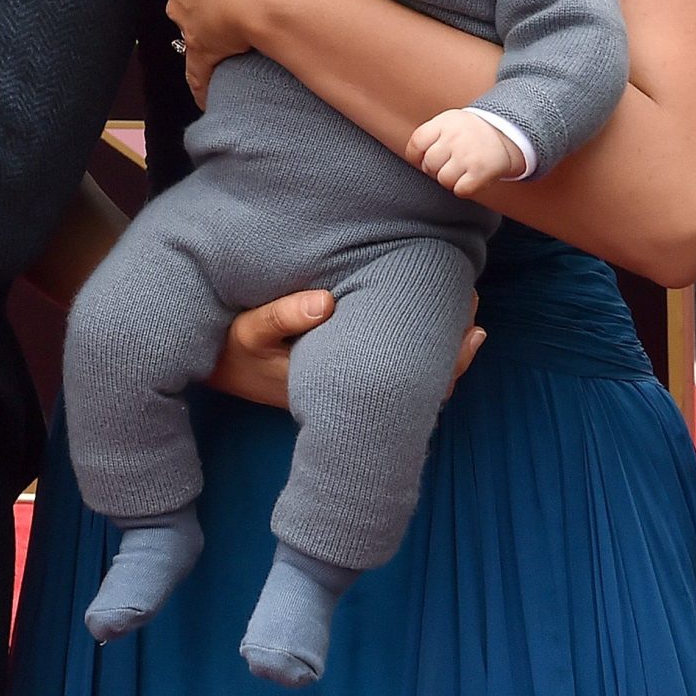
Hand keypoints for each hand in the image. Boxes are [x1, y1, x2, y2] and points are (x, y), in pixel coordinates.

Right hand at [205, 289, 484, 407]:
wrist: (218, 369)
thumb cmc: (234, 351)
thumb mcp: (248, 332)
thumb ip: (280, 316)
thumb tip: (324, 304)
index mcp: (338, 384)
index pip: (409, 383)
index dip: (447, 361)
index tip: (471, 327)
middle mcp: (351, 391)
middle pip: (422, 384)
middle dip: (454, 349)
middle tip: (477, 309)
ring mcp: (350, 384)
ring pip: (413, 378)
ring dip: (441, 349)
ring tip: (468, 313)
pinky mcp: (345, 372)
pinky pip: (395, 366)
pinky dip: (421, 348)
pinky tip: (436, 321)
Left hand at [405, 109, 522, 196]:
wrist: (505, 134)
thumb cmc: (468, 132)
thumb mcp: (448, 122)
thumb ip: (429, 135)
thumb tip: (413, 159)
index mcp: (444, 123)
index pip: (417, 143)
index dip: (416, 156)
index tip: (424, 158)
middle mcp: (456, 137)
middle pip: (429, 164)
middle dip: (435, 169)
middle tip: (448, 164)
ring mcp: (468, 154)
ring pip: (443, 180)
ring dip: (450, 180)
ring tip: (460, 171)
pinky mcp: (481, 171)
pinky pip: (460, 190)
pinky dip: (463, 188)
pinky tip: (469, 178)